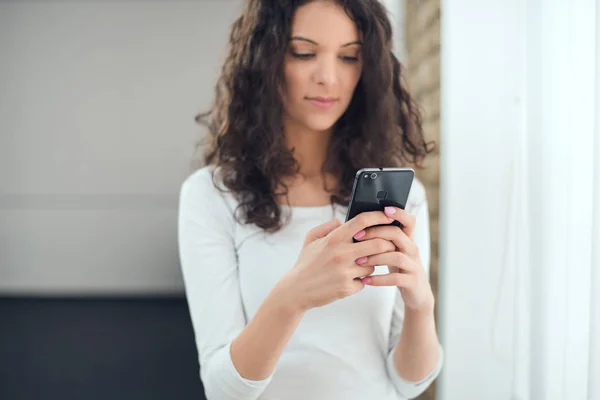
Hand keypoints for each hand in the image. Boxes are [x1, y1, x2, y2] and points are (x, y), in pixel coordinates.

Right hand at [278, 211, 396, 311]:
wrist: (296, 290)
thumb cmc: (305, 263)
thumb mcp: (311, 239)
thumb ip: (328, 226)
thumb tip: (344, 221)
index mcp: (334, 239)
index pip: (362, 221)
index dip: (379, 216)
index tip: (389, 217)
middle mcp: (342, 254)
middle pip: (378, 244)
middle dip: (388, 243)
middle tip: (389, 244)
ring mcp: (346, 272)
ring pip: (373, 265)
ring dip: (371, 264)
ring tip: (359, 265)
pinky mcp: (348, 287)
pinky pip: (364, 281)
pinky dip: (360, 280)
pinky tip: (350, 279)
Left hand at [353, 206, 434, 312]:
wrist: (417, 293)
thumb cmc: (399, 268)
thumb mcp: (394, 251)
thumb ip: (383, 238)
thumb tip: (359, 225)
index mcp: (407, 239)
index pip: (408, 220)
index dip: (399, 213)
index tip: (384, 209)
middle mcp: (412, 249)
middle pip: (397, 234)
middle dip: (376, 233)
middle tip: (357, 237)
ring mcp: (413, 266)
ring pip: (396, 256)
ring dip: (375, 257)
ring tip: (358, 261)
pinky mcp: (412, 281)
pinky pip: (395, 278)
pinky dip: (379, 279)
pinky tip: (365, 280)